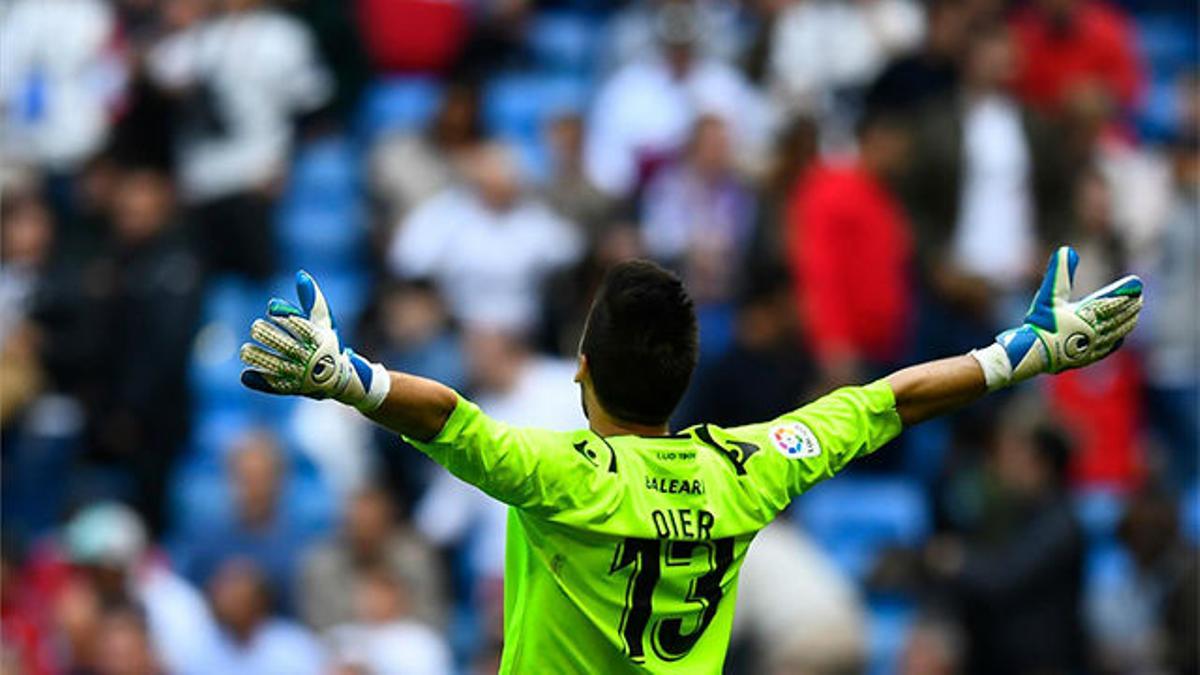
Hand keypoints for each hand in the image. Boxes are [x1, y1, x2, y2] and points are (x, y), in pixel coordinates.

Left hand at [239, 271, 389, 411]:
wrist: (339, 378)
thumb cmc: (328, 343)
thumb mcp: (324, 320)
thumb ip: (312, 299)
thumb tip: (300, 275)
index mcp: (321, 340)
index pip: (302, 327)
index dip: (285, 318)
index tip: (270, 309)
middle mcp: (312, 358)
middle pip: (288, 347)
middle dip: (270, 337)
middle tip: (255, 327)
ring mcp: (303, 375)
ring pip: (280, 367)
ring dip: (261, 359)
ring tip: (245, 351)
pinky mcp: (294, 388)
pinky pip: (276, 386)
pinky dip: (262, 382)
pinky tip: (246, 376)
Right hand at [972, 246, 1142, 388]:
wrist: (1033, 353)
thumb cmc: (1040, 323)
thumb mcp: (1048, 295)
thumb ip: (1060, 273)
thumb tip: (1067, 250)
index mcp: (1087, 314)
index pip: (1113, 300)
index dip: (1126, 291)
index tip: (1136, 283)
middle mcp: (1095, 329)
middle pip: (1119, 316)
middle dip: (1130, 306)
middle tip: (1138, 298)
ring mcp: (1093, 345)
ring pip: (1118, 331)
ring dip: (1128, 321)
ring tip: (1135, 314)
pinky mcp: (1088, 357)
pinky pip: (1109, 347)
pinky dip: (1118, 339)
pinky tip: (1121, 337)